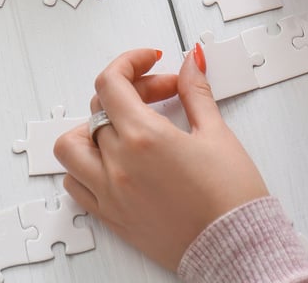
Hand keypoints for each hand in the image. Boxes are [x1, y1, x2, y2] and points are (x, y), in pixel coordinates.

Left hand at [54, 48, 269, 270]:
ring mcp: (109, 192)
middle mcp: (118, 164)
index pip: (112, 82)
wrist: (236, 247)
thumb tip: (190, 63)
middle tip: (163, 94)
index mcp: (144, 137)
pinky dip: (85, 166)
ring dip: (92, 128)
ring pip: (72, 147)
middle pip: (101, 108)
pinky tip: (114, 160)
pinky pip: (75, 184)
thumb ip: (196, 92)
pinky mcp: (110, 216)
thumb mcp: (217, 133)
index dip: (131, 62)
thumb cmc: (231, 198)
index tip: (151, 60)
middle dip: (131, 91)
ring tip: (125, 127)